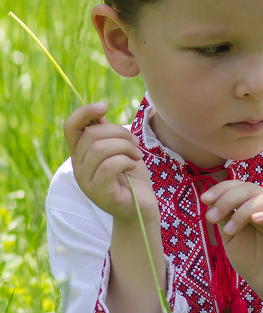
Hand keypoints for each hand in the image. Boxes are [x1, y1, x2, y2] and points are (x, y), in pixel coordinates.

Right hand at [64, 102, 157, 222]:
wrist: (142, 206)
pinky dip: (126, 161)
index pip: (70, 126)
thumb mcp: (120, 148)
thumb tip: (99, 110)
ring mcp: (86, 182)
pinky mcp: (99, 193)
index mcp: (81, 154)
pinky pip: (109, 166)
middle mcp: (78, 168)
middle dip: (119, 133)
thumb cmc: (132, 176)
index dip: (85, 112)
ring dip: (125, 147)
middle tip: (135, 144)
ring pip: (100, 149)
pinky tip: (133, 165)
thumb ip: (107, 133)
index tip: (105, 107)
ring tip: (136, 155)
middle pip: (91, 135)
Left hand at [201, 180, 262, 305]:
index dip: (222, 189)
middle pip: (250, 189)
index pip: (239, 187)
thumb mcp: (230, 237)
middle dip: (227, 198)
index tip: (204, 200)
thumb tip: (210, 201)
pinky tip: (255, 219)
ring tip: (228, 230)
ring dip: (242, 211)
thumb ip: (224, 218)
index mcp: (252, 207)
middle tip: (211, 217)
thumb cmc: (251, 260)